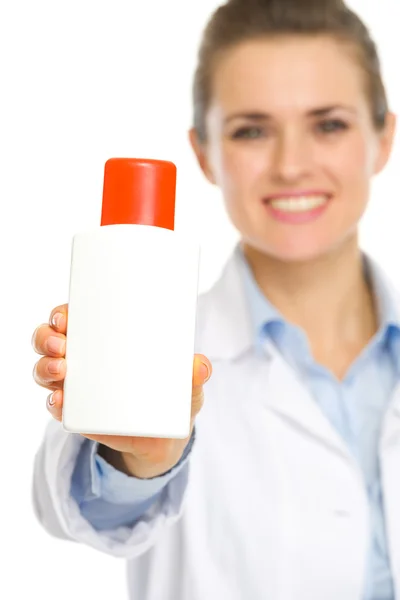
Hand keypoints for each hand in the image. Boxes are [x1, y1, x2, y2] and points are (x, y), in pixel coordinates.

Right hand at [32, 304, 211, 477]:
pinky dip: (52, 403)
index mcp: (104, 339)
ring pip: (45, 370)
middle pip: (48, 340)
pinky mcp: (77, 414)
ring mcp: (76, 387)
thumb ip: (194, 374)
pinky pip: (55, 406)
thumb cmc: (171, 396)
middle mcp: (82, 358)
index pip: (72, 318)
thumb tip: (199, 366)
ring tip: (62, 370)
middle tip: (62, 344)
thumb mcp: (186, 384)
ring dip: (45, 367)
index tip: (65, 316)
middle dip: (46, 338)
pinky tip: (59, 401)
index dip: (61, 313)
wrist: (164, 437)